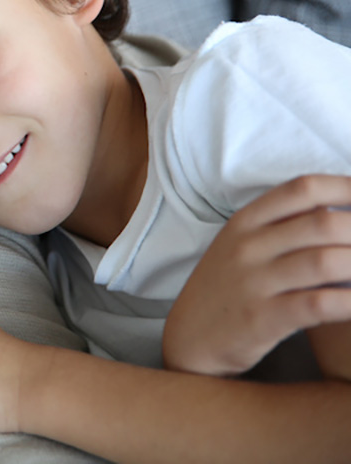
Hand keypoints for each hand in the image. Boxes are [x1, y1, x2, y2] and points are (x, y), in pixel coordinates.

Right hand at [164, 175, 350, 376]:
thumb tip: (341, 211)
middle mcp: (247, 246)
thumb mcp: (242, 248)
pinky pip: (319, 305)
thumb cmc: (229, 289)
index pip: (303, 188)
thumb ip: (282, 227)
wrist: (190, 338)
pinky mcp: (261, 319)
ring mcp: (252, 282)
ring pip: (326, 261)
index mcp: (245, 221)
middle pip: (323, 223)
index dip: (348, 187)